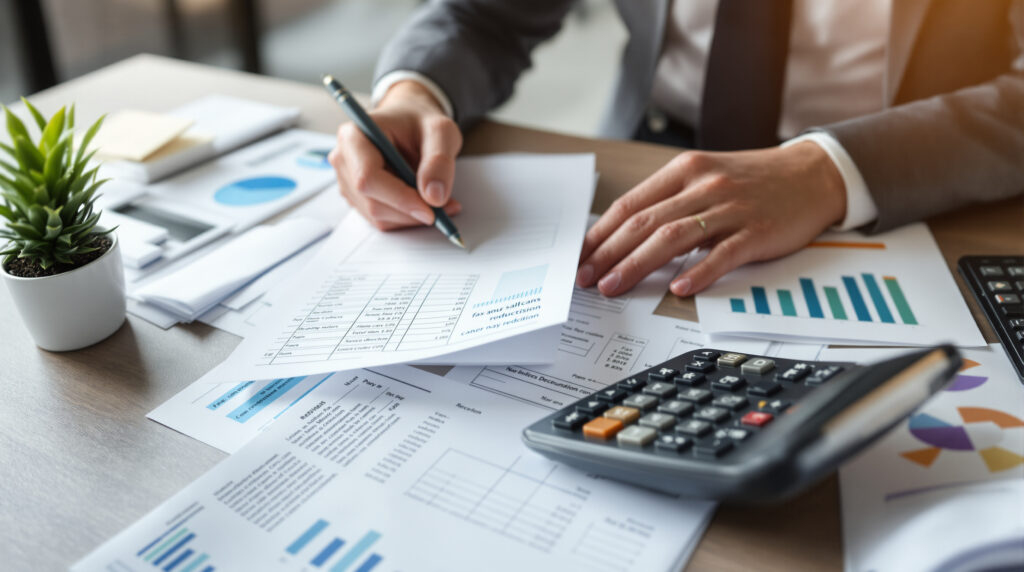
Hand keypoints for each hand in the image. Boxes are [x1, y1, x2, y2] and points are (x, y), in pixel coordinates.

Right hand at [328, 80, 461, 229]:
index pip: (369, 178)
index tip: (431, 209)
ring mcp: (347, 181)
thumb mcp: (441, 131)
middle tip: (445, 207)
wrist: (409, 124)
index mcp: (355, 136)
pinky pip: (381, 219)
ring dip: (412, 217)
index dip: (400, 198)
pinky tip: (425, 203)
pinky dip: (407, 218)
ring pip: (378, 216)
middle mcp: (344, 159)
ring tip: (441, 202)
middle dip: (411, 211)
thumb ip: (440, 160)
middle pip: (372, 202)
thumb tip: (433, 196)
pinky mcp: (356, 198)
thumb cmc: (420, 123)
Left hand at [576, 142, 846, 296]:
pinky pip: (722, 254)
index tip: (580, 257)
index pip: (631, 205)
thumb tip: (624, 236)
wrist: (813, 174)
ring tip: (614, 286)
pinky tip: (678, 289)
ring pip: (673, 238)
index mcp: (685, 170)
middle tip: (586, 278)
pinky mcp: (757, 231)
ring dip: (637, 265)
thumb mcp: (705, 177)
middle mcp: (704, 185)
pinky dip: (698, 272)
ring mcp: (731, 208)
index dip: (601, 234)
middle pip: (645, 223)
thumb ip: (669, 201)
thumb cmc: (753, 181)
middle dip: (609, 254)